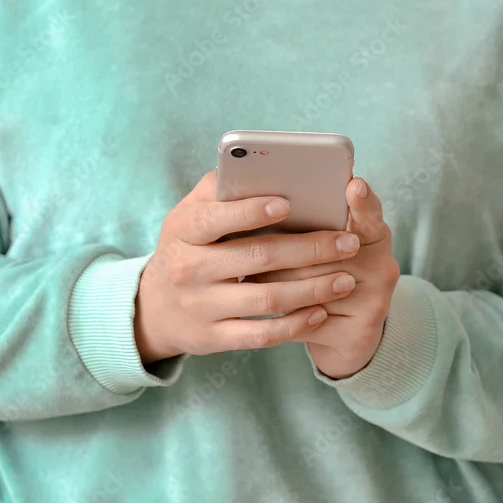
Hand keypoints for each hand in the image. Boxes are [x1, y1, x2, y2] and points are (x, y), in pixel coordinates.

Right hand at [134, 170, 364, 363]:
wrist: (153, 308)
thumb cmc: (185, 248)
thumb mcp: (187, 215)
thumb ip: (217, 189)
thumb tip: (254, 164)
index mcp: (184, 230)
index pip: (217, 218)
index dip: (251, 212)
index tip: (288, 204)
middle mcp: (190, 269)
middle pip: (257, 257)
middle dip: (309, 250)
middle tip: (349, 243)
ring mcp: (202, 307)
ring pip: (267, 298)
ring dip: (312, 289)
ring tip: (346, 280)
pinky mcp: (213, 338)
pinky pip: (261, 334)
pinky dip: (295, 324)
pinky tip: (320, 312)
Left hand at [244, 177, 399, 378]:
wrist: (346, 337)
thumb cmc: (324, 275)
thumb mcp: (328, 244)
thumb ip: (313, 221)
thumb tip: (267, 197)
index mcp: (375, 237)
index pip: (370, 215)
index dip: (362, 202)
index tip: (354, 185)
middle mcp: (382, 268)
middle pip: (327, 254)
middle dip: (284, 252)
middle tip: (251, 245)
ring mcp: (374, 304)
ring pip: (312, 289)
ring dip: (274, 283)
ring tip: (247, 276)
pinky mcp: (358, 336)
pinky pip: (307, 323)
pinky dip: (280, 317)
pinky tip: (259, 311)